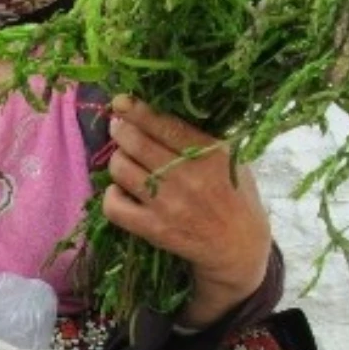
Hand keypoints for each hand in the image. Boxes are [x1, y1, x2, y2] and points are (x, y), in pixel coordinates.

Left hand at [104, 96, 272, 325]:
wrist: (238, 247)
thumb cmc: (235, 196)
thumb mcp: (230, 159)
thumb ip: (201, 138)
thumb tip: (157, 112)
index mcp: (210, 154)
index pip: (165, 124)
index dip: (137, 111)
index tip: (122, 102)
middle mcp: (188, 176)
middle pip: (136, 143)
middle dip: (121, 130)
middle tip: (118, 127)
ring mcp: (168, 204)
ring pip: (122, 169)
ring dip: (116, 159)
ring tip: (123, 158)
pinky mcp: (154, 229)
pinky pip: (114, 206)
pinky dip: (110, 194)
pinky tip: (120, 190)